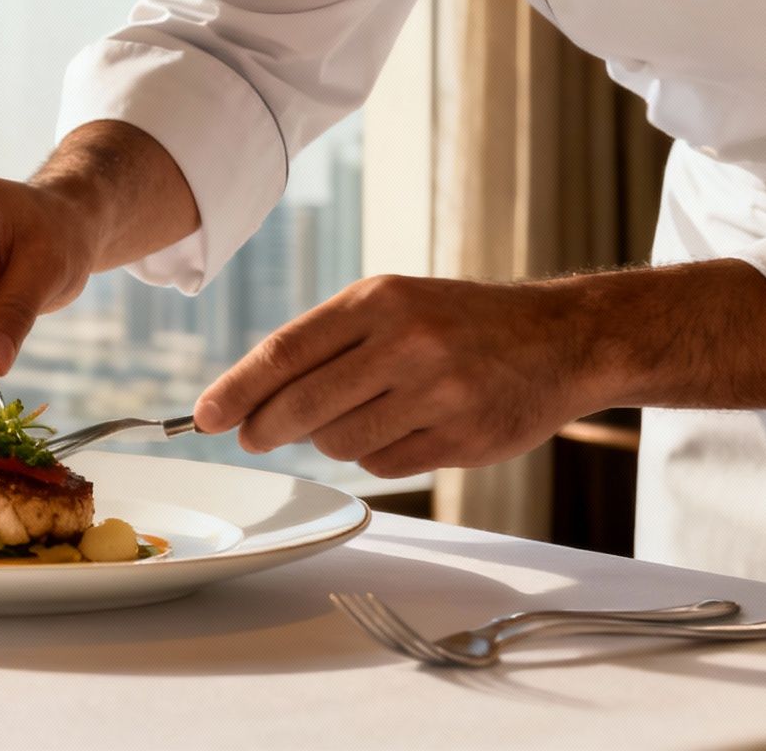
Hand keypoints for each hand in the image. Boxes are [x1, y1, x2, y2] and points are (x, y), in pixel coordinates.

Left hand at [191, 275, 605, 477]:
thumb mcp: (392, 305)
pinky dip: (377, 455)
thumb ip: (325, 343)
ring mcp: (436, 393)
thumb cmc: (458, 322)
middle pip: (301, 405)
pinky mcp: (461, 438)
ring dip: (331, 439)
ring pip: (338, 441)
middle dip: (264, 428)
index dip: (236, 389)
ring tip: (362, 413)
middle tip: (251, 438)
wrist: (560, 339)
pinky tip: (405, 428)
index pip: (285, 351)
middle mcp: (405, 343)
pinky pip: (383, 464)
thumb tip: (248, 397)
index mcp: (378, 301)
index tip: (205, 415)